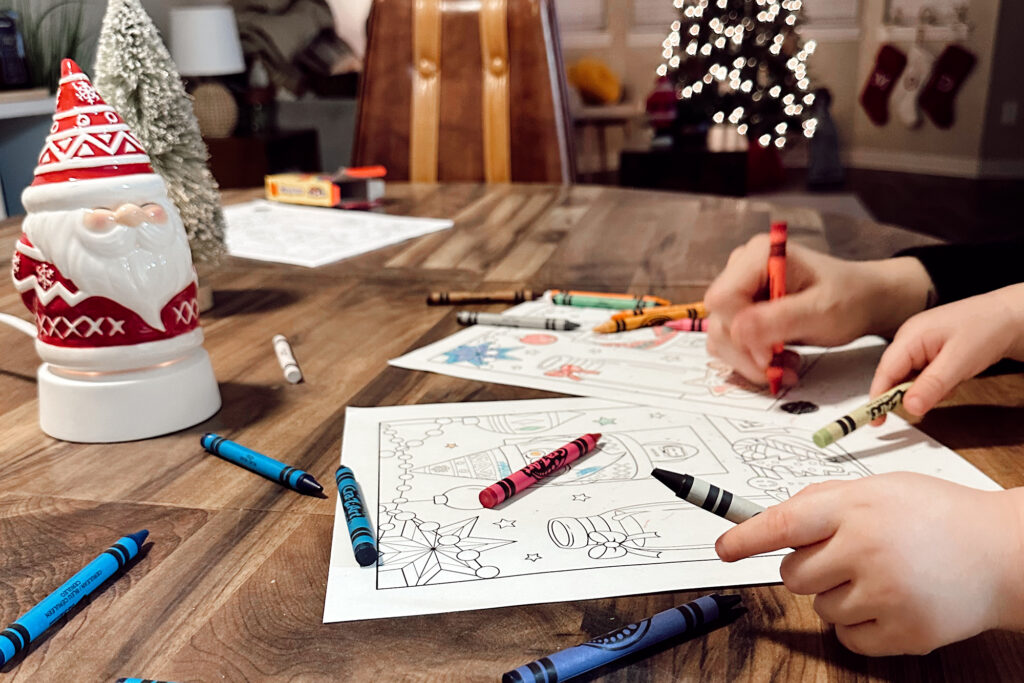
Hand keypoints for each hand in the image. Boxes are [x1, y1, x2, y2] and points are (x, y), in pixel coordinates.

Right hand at [704, 234, 933, 385]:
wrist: (863, 301)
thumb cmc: (848, 299)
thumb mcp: (820, 311)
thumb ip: (778, 319)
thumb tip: (736, 330)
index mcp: (758, 256)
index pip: (722, 299)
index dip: (740, 330)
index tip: (772, 352)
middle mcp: (741, 268)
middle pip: (718, 319)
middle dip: (748, 351)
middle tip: (782, 366)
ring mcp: (739, 289)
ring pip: (720, 334)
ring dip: (750, 359)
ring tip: (786, 364)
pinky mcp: (741, 308)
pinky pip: (728, 340)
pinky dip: (750, 358)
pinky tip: (778, 359)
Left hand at [715, 473, 1023, 654]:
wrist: (1003, 554)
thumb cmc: (936, 515)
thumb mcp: (879, 488)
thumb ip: (824, 502)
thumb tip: (770, 522)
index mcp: (856, 507)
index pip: (783, 524)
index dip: (746, 538)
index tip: (723, 550)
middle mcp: (867, 549)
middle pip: (793, 574)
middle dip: (807, 568)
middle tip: (844, 556)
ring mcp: (886, 594)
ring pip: (818, 607)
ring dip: (836, 595)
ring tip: (879, 575)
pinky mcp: (904, 633)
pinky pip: (847, 637)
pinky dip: (858, 625)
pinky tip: (888, 603)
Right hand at [870, 283, 1023, 419]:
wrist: (1010, 316)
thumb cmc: (987, 327)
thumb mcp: (959, 361)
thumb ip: (932, 385)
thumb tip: (908, 407)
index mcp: (910, 336)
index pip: (885, 371)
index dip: (878, 397)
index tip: (876, 421)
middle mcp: (909, 340)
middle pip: (895, 376)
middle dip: (910, 393)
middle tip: (929, 402)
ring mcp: (919, 345)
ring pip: (911, 378)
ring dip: (928, 389)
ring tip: (954, 381)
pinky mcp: (930, 351)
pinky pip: (923, 375)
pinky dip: (936, 384)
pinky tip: (954, 377)